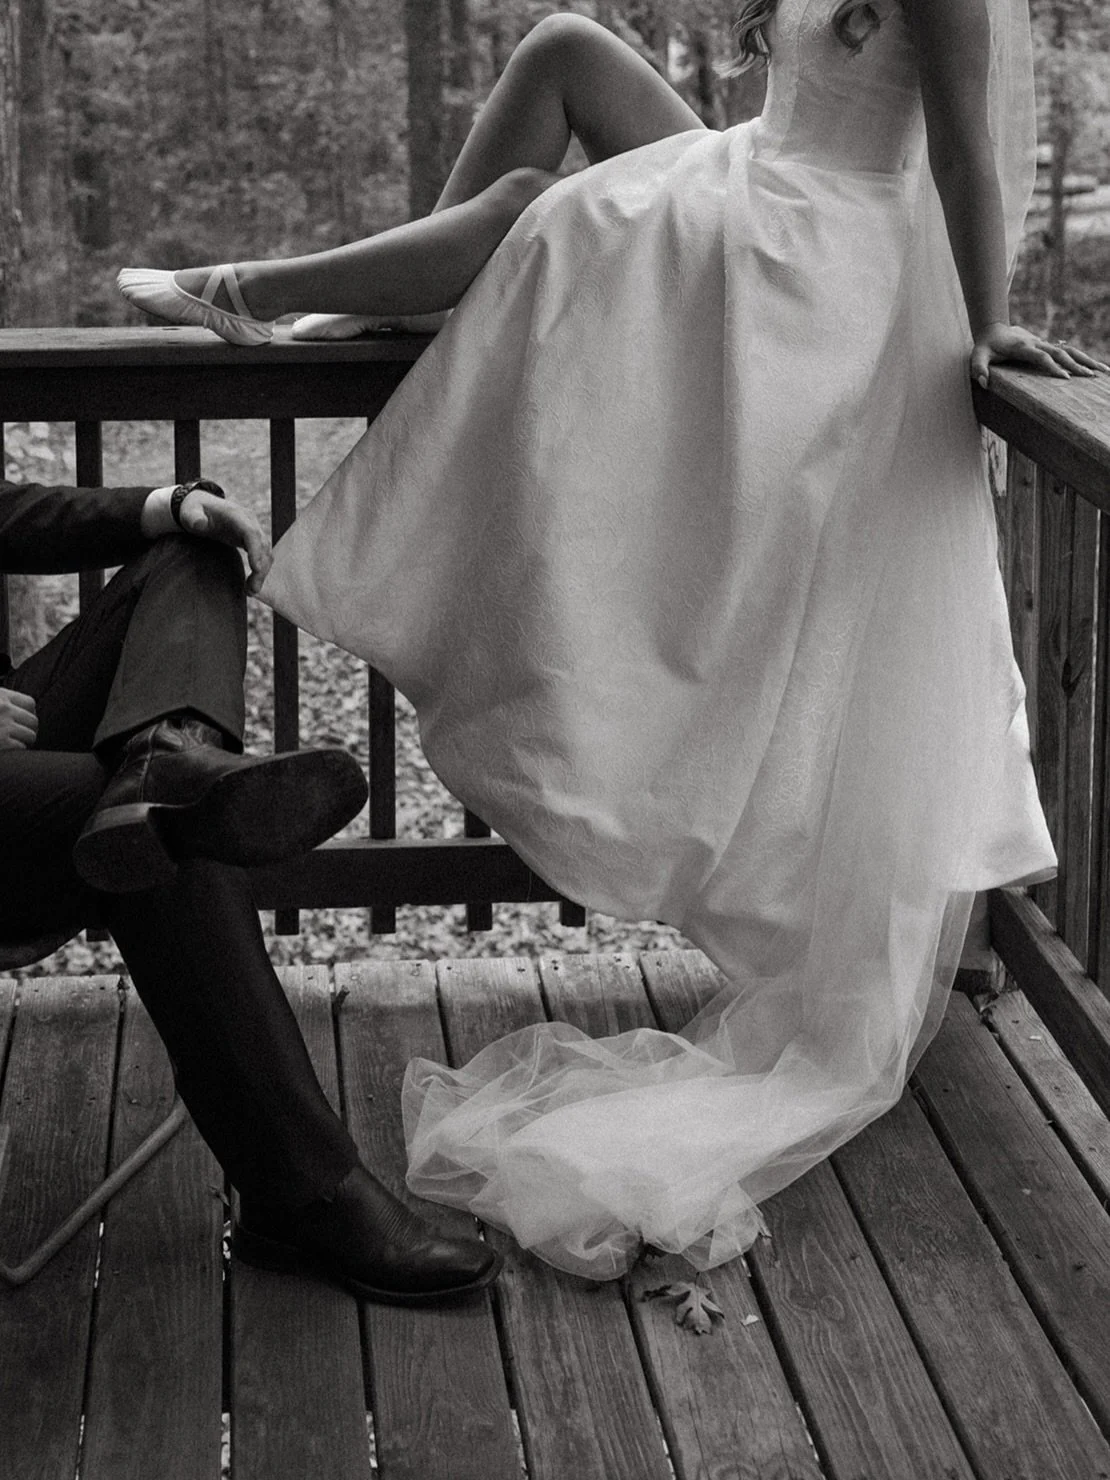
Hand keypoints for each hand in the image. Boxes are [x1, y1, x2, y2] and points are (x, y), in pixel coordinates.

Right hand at [0, 689, 37, 749]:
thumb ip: (3, 702)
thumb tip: (19, 710)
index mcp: (1, 695)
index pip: (30, 703)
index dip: (30, 713)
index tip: (24, 720)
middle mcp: (5, 709)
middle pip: (33, 720)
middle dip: (29, 729)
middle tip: (22, 735)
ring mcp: (4, 725)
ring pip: (31, 735)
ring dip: (25, 740)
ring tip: (16, 742)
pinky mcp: (2, 741)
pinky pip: (21, 747)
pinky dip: (17, 749)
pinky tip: (9, 749)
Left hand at [174, 489, 271, 594]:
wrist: (201, 506)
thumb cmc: (194, 511)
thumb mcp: (189, 513)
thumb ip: (193, 518)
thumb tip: (200, 524)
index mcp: (236, 515)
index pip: (251, 533)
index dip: (256, 550)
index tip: (256, 568)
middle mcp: (249, 521)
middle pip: (263, 546)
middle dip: (261, 569)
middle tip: (251, 590)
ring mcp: (253, 530)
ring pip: (266, 553)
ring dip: (262, 572)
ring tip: (250, 591)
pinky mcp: (252, 539)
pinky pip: (263, 555)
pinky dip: (260, 570)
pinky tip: (250, 584)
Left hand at [970, 323, 1109, 388]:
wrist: (994, 329)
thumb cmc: (985, 346)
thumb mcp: (977, 356)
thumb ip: (978, 368)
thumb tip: (983, 383)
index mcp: (1023, 346)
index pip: (1041, 357)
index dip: (1053, 366)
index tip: (1066, 378)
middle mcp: (1037, 343)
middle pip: (1061, 353)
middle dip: (1076, 365)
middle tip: (1091, 377)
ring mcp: (1044, 344)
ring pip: (1069, 350)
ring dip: (1086, 360)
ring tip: (1103, 371)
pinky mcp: (1047, 347)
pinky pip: (1068, 351)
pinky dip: (1082, 358)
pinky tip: (1095, 367)